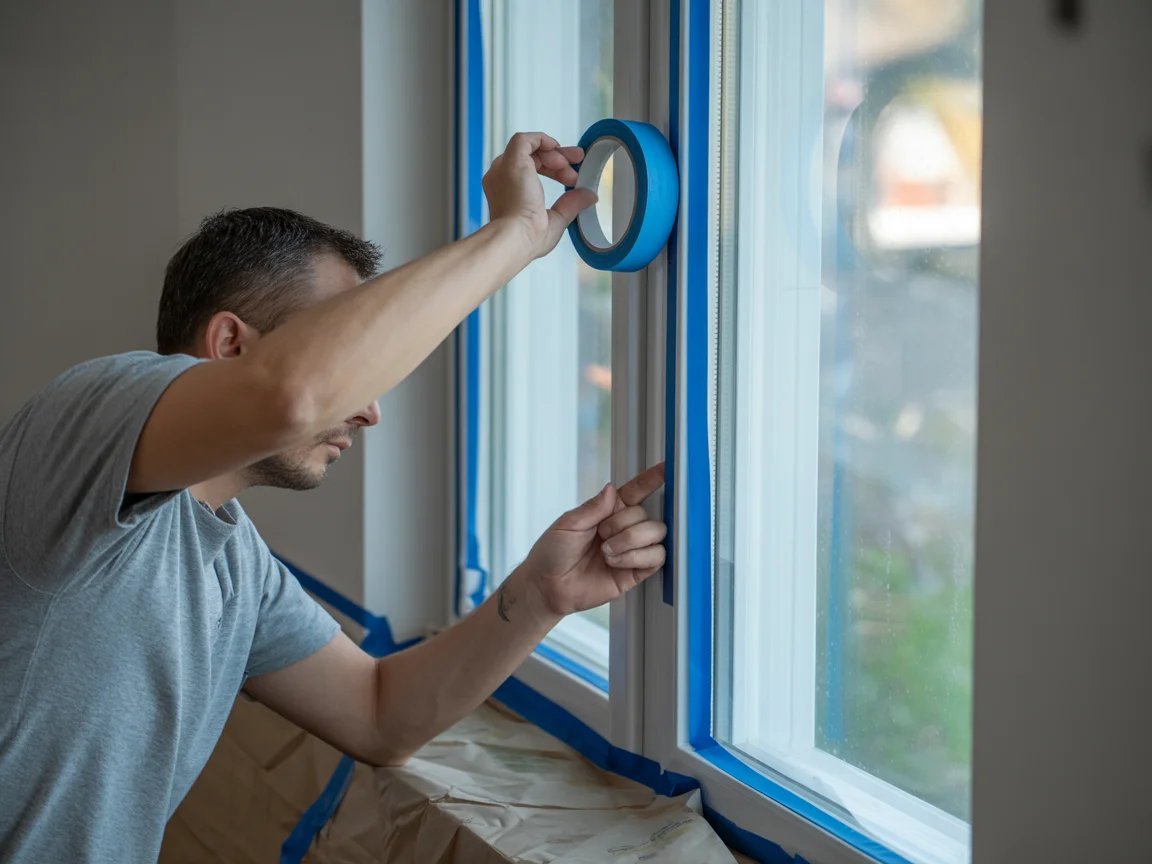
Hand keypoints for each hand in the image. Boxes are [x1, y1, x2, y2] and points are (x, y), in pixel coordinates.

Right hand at [482, 132, 597, 258]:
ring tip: (572, 164)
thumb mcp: (556, 220)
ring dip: (554, 152)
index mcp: (506, 194)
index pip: (530, 172)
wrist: (516, 238)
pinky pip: (524, 139)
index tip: (572, 176)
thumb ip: (571, 205)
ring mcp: (503, 169)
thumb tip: (588, 197)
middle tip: (577, 161)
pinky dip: (542, 139)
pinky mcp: (511, 160)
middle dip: (558, 158)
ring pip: (529, 148)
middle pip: (531, 158)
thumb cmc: (528, 238)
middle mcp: (501, 179)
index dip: (554, 171)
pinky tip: (556, 147)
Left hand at [520, 464, 666, 617]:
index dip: (652, 479)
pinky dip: (636, 557)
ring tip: (608, 552)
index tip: (666, 468)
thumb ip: (593, 507)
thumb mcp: (568, 524)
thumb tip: (611, 489)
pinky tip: (616, 562)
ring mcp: (633, 549)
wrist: (549, 586)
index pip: (637, 491)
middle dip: (623, 525)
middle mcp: (624, 527)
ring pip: (656, 533)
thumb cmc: (553, 553)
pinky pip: (656, 557)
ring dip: (630, 541)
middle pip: (646, 514)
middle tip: (602, 536)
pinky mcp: (637, 570)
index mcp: (609, 510)